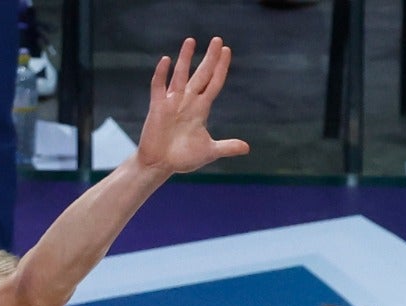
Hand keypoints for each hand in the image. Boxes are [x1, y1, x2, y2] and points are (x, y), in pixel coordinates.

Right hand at [137, 36, 249, 176]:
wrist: (159, 165)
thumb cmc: (183, 159)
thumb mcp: (208, 151)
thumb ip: (226, 147)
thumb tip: (247, 148)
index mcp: (201, 109)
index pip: (214, 84)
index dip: (221, 68)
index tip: (227, 51)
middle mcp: (188, 101)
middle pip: (201, 74)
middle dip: (210, 58)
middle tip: (218, 40)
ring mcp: (172, 102)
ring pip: (180, 75)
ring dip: (185, 59)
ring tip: (191, 40)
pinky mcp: (157, 107)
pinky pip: (159, 86)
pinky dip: (162, 74)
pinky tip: (166, 60)